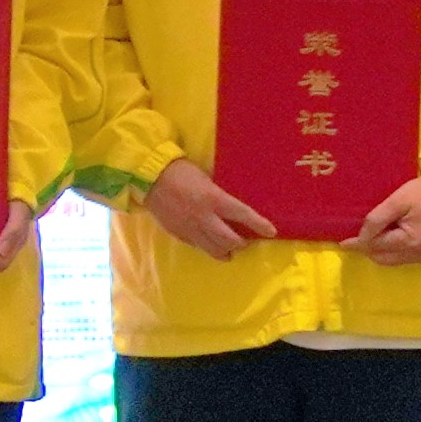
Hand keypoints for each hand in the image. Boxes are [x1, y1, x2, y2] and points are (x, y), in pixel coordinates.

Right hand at [143, 161, 276, 260]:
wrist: (149, 177)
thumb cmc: (180, 170)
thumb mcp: (205, 178)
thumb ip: (218, 194)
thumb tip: (230, 204)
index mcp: (214, 199)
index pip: (243, 215)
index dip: (259, 225)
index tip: (272, 232)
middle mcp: (204, 218)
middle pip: (230, 240)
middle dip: (241, 243)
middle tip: (245, 241)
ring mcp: (190, 228)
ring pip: (214, 249)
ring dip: (225, 251)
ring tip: (229, 250)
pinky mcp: (178, 234)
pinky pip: (197, 246)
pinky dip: (207, 247)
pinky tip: (208, 243)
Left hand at [348, 175, 420, 267]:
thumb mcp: (399, 200)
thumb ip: (378, 219)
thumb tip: (361, 236)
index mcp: (409, 243)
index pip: (375, 246)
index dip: (358, 244)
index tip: (342, 243)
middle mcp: (419, 255)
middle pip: (385, 259)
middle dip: (370, 250)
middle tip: (358, 238)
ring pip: (398, 260)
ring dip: (385, 251)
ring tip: (376, 236)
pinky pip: (411, 257)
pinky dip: (400, 250)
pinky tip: (396, 237)